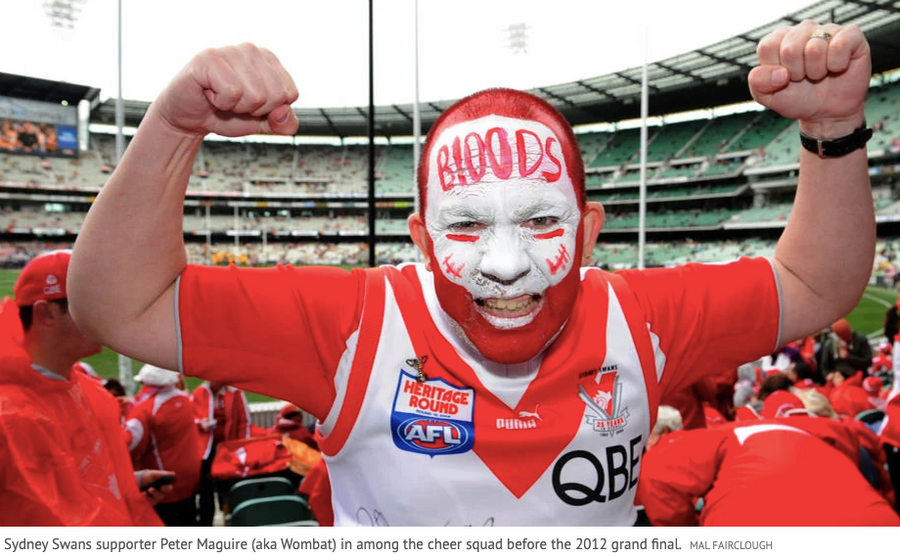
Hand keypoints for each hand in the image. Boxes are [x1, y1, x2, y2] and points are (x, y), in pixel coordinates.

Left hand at [135, 469, 175, 503]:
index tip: (161, 487)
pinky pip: (150, 502)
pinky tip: (143, 493)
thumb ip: (164, 474)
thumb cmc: (151, 476)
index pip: (168, 488)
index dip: (166, 488)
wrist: (142, 481)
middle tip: (150, 489)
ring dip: (150, 496)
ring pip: (155, 500)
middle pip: (161, 496)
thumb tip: (173, 474)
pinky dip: (146, 498)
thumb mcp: (156, 474)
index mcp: (166, 485)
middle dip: (155, 493)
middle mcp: (162, 493)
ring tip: (144, 492)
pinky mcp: (151, 501)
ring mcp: (157, 498)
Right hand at [153, 43, 298, 138]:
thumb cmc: (226, 114)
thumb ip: (283, 123)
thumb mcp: (262, 123)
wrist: (190, 118)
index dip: (270, 110)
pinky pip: (232, 92)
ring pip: (255, 95)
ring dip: (235, 106)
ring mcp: (230, 51)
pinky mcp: (209, 58)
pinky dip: (220, 102)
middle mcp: (252, 50)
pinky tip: (210, 93)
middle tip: (234, 102)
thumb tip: (283, 112)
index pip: (290, 93)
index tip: (251, 105)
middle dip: (254, 109)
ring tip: (221, 97)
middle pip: (275, 96)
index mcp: (269, 60)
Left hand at [748, 20, 870, 136]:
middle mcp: (802, 30)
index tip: (784, 78)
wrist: (826, 112)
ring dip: (817, 71)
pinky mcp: (850, 35)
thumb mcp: (768, 96)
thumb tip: (780, 72)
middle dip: (796, 73)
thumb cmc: (797, 99)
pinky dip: (837, 64)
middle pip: (790, 48)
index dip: (776, 70)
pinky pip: (840, 45)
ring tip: (819, 73)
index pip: (767, 47)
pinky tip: (837, 67)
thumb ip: (758, 82)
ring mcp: (826, 30)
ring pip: (814, 48)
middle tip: (804, 77)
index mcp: (778, 39)